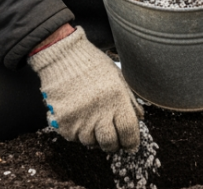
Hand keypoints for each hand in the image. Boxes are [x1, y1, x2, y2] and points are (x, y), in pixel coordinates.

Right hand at [28, 27, 141, 150]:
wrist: (62, 56)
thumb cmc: (93, 65)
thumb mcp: (118, 77)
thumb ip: (130, 100)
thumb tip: (140, 119)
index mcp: (116, 99)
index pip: (128, 131)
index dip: (132, 142)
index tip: (131, 145)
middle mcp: (99, 111)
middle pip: (110, 143)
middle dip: (114, 144)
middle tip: (113, 138)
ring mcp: (79, 119)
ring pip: (91, 142)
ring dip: (94, 136)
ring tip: (92, 120)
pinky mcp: (63, 122)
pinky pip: (74, 137)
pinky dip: (78, 132)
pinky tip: (78, 116)